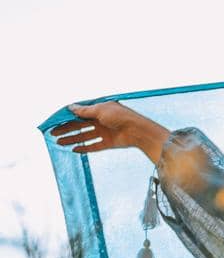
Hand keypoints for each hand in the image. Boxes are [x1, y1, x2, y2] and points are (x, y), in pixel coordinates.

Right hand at [49, 100, 168, 162]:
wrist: (137, 130)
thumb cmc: (120, 116)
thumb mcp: (100, 110)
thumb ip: (84, 111)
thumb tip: (70, 107)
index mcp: (98, 109)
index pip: (79, 113)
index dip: (67, 117)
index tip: (55, 121)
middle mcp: (100, 120)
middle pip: (79, 125)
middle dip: (66, 129)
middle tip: (53, 133)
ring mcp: (104, 132)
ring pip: (84, 136)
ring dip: (72, 139)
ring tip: (59, 142)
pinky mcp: (108, 143)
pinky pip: (94, 146)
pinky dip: (84, 148)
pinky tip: (74, 150)